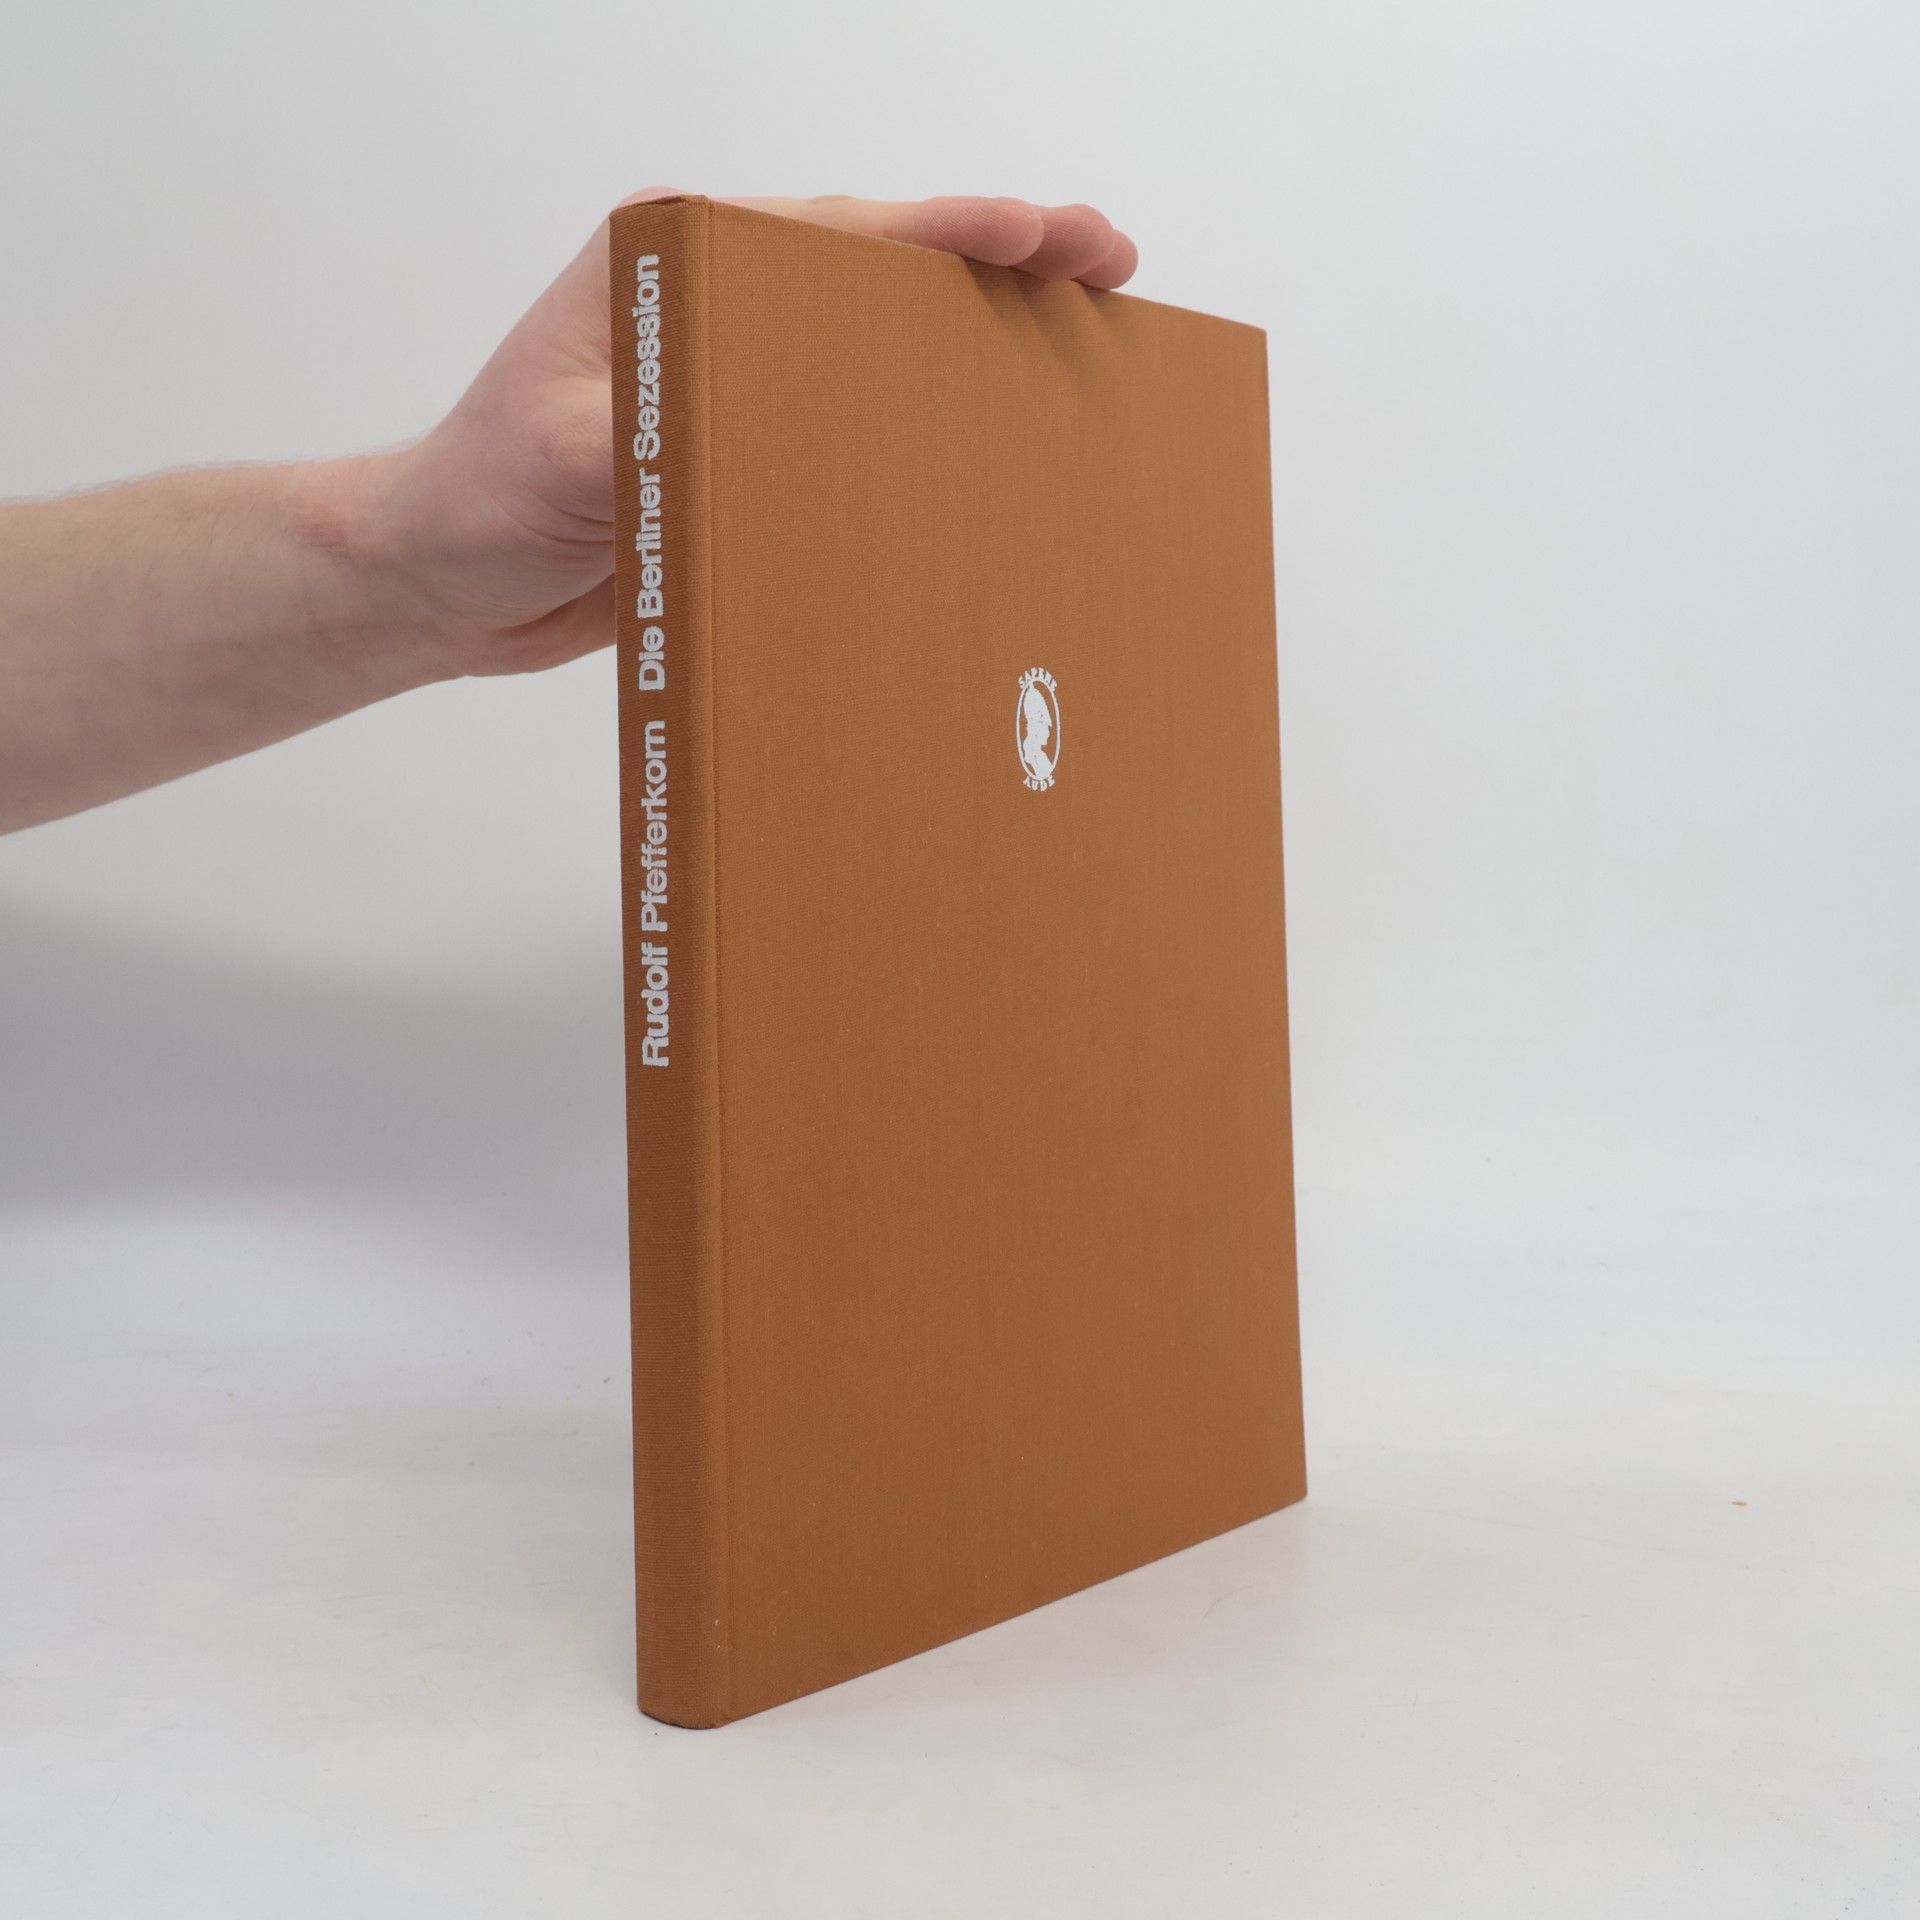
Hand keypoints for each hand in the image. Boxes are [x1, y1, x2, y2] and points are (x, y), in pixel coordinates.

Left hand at [378, 193, 1138, 679]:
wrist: (442, 584)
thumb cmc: (477, 502)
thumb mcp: (555, 457)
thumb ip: (649, 432)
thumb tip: (759, 432)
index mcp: (671, 266)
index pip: (830, 234)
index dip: (941, 231)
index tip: (1034, 231)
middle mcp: (715, 307)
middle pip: (880, 271)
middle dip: (995, 261)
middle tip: (1106, 261)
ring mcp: (737, 380)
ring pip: (882, 343)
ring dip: (977, 339)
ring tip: (1080, 332)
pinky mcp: (745, 454)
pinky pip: (854, 430)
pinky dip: (929, 425)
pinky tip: (992, 442)